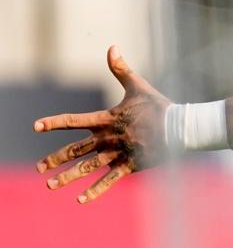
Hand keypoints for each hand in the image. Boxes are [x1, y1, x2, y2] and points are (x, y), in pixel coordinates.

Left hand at [33, 47, 170, 202]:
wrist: (180, 127)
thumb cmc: (160, 106)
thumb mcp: (138, 86)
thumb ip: (121, 69)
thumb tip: (112, 47)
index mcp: (107, 119)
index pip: (74, 121)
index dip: (54, 123)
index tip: (35, 127)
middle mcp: (108, 138)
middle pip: (75, 150)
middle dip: (55, 159)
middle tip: (39, 167)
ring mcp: (118, 154)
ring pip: (87, 168)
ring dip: (67, 177)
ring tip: (50, 185)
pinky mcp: (130, 166)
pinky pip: (109, 180)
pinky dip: (95, 190)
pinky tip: (80, 200)